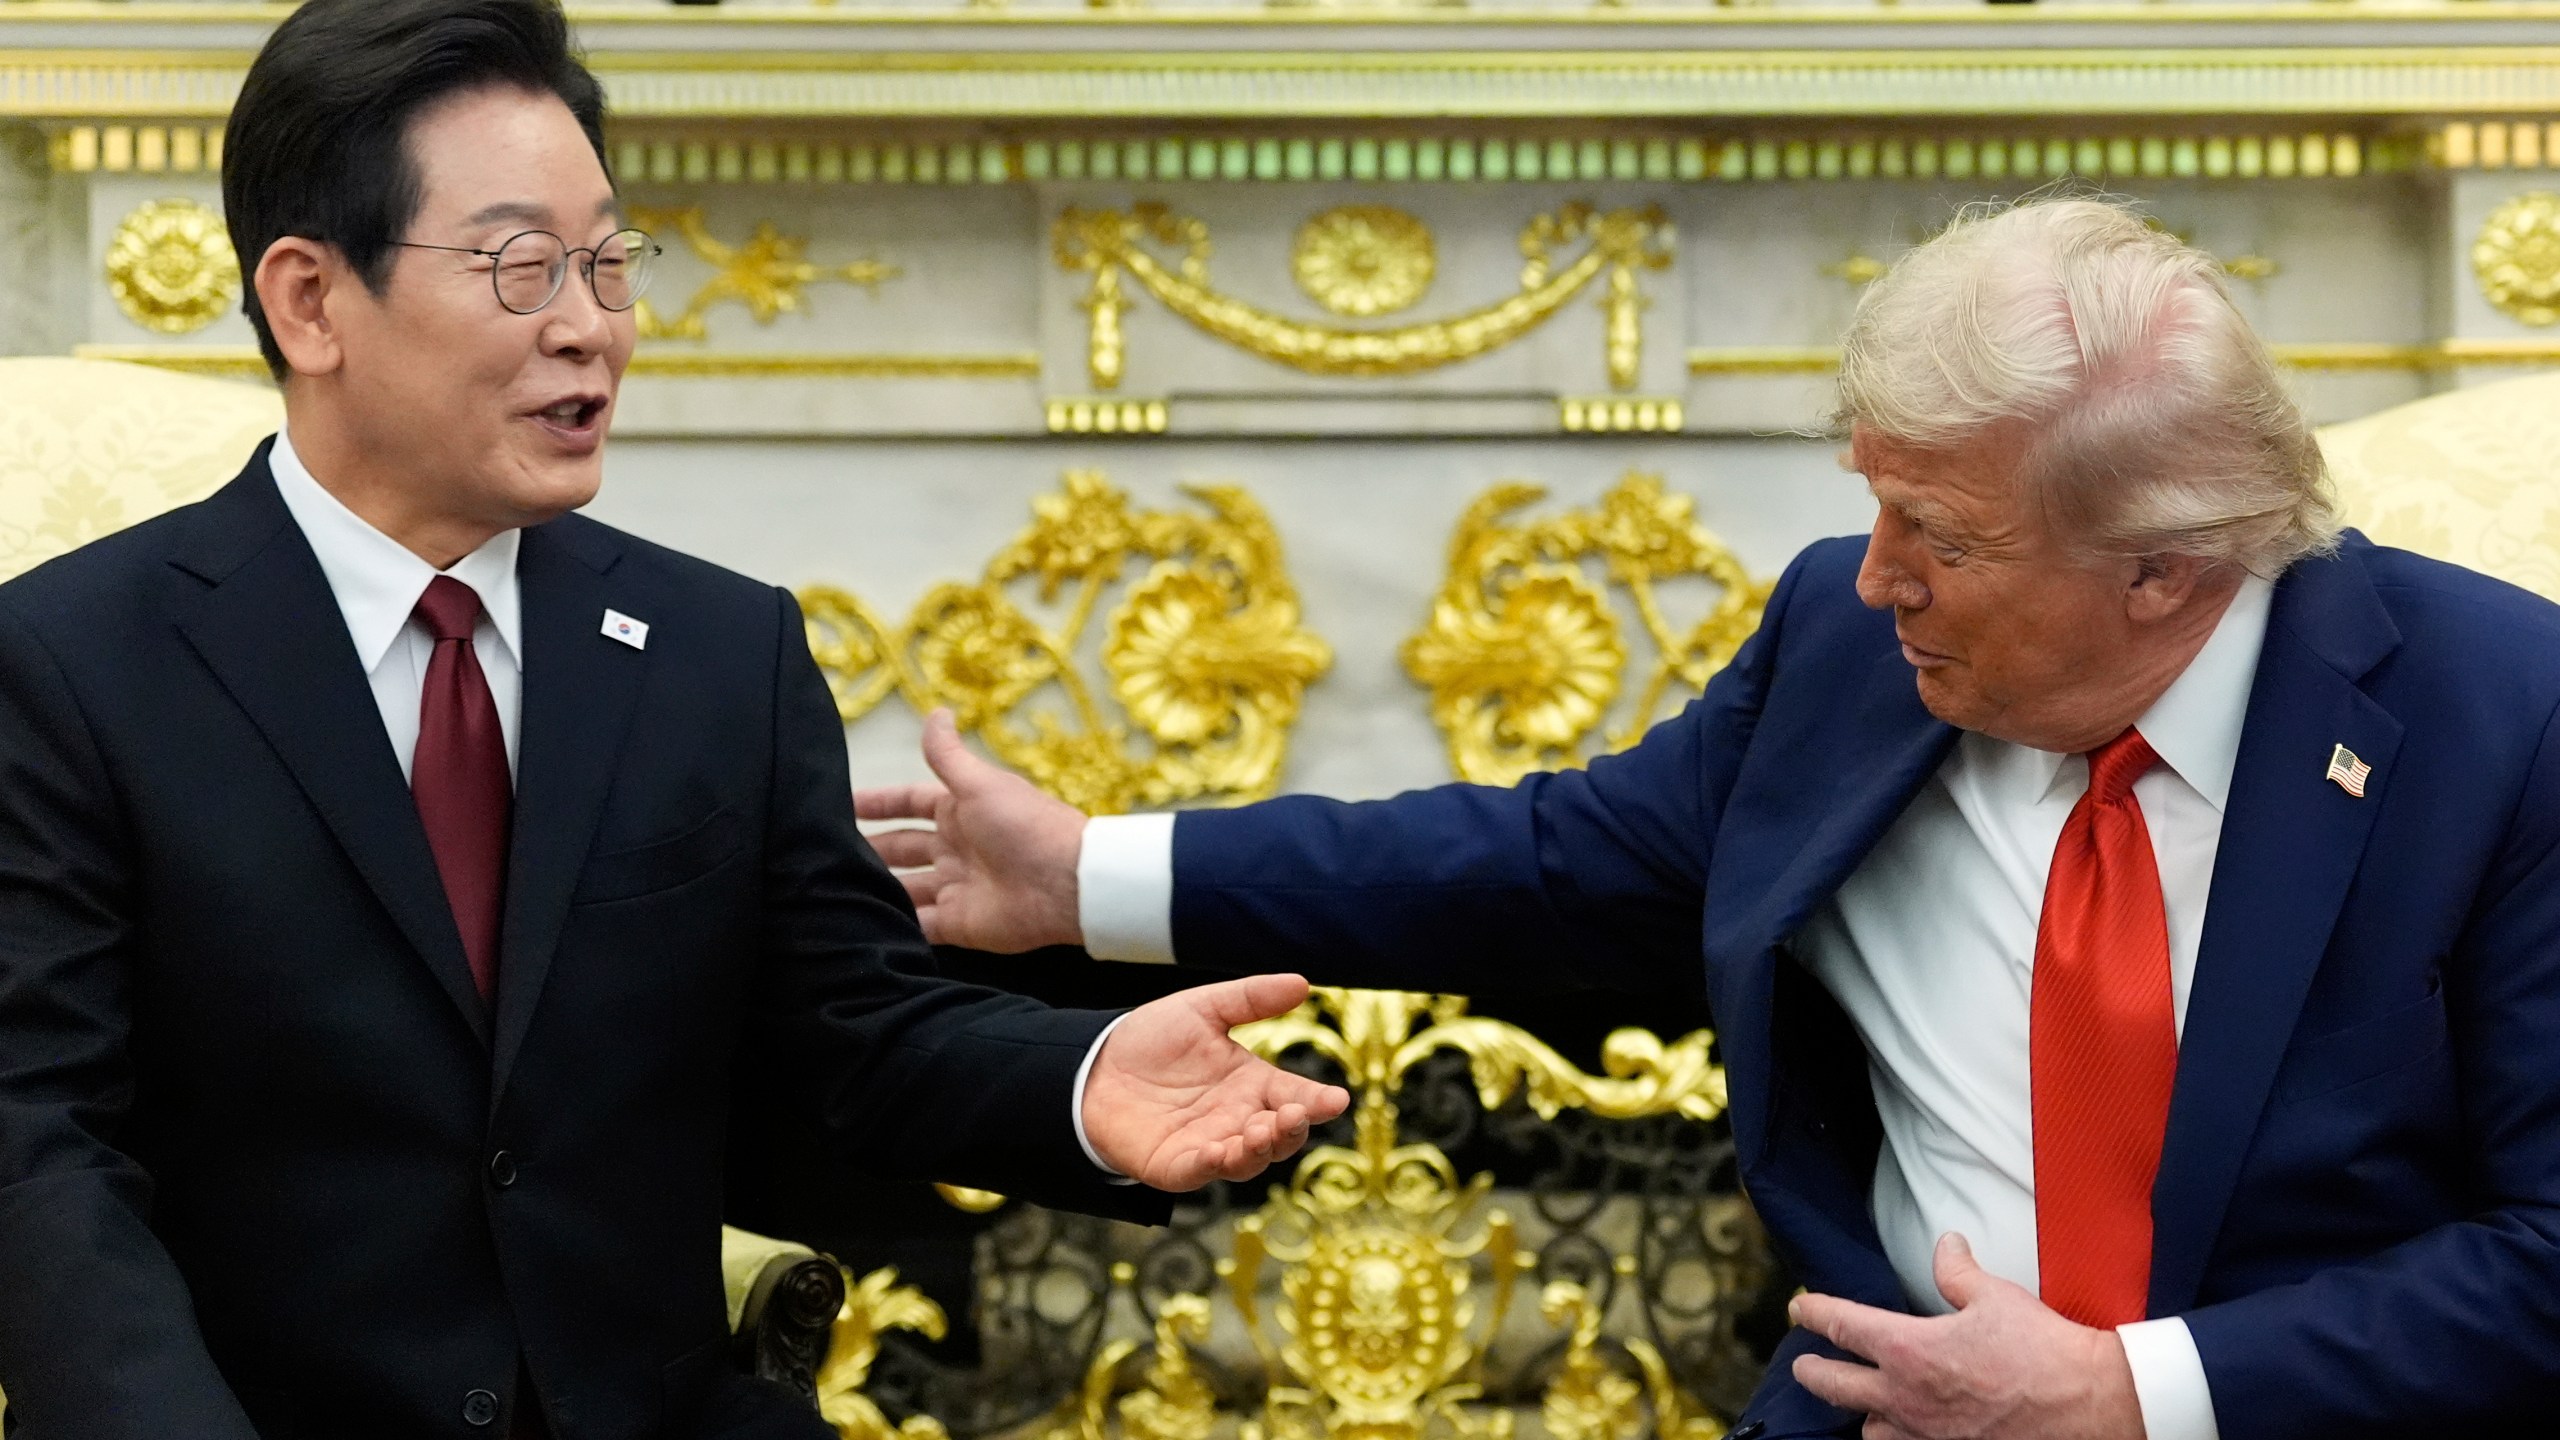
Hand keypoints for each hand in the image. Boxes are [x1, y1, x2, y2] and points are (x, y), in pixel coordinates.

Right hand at [855, 709, 1087, 950]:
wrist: (1064, 884)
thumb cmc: (1025, 825)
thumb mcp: (980, 784)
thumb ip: (948, 755)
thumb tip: (936, 711)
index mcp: (960, 811)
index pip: (910, 803)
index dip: (879, 803)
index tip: (842, 805)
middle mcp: (955, 849)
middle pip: (902, 848)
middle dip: (871, 849)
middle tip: (827, 852)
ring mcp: (956, 887)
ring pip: (905, 888)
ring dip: (878, 887)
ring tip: (834, 888)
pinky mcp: (958, 924)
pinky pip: (918, 925)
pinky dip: (895, 924)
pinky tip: (862, 922)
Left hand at [1082, 972, 1351, 1189]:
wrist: (1093, 1064)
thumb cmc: (1152, 1040)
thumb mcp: (1203, 1009)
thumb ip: (1250, 998)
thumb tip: (1302, 982)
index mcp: (1251, 1085)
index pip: (1294, 1096)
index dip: (1317, 1102)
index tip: (1338, 1100)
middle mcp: (1237, 1120)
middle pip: (1278, 1137)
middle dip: (1291, 1130)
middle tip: (1295, 1113)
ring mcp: (1208, 1146)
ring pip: (1247, 1161)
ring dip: (1259, 1149)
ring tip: (1262, 1128)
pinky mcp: (1175, 1166)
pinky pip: (1201, 1172)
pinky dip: (1213, 1164)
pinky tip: (1220, 1149)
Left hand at [1790, 1234, 2145, 1439]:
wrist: (2092, 1406)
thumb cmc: (2045, 1351)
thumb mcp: (1996, 1297)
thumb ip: (1958, 1272)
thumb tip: (1945, 1245)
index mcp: (1909, 1350)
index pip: (1841, 1325)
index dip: (1814, 1312)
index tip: (1800, 1307)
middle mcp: (1905, 1399)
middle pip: (1831, 1386)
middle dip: (1811, 1371)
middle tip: (1804, 1363)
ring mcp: (1925, 1437)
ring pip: (1867, 1431)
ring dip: (1862, 1415)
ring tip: (1864, 1405)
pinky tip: (1904, 1432)